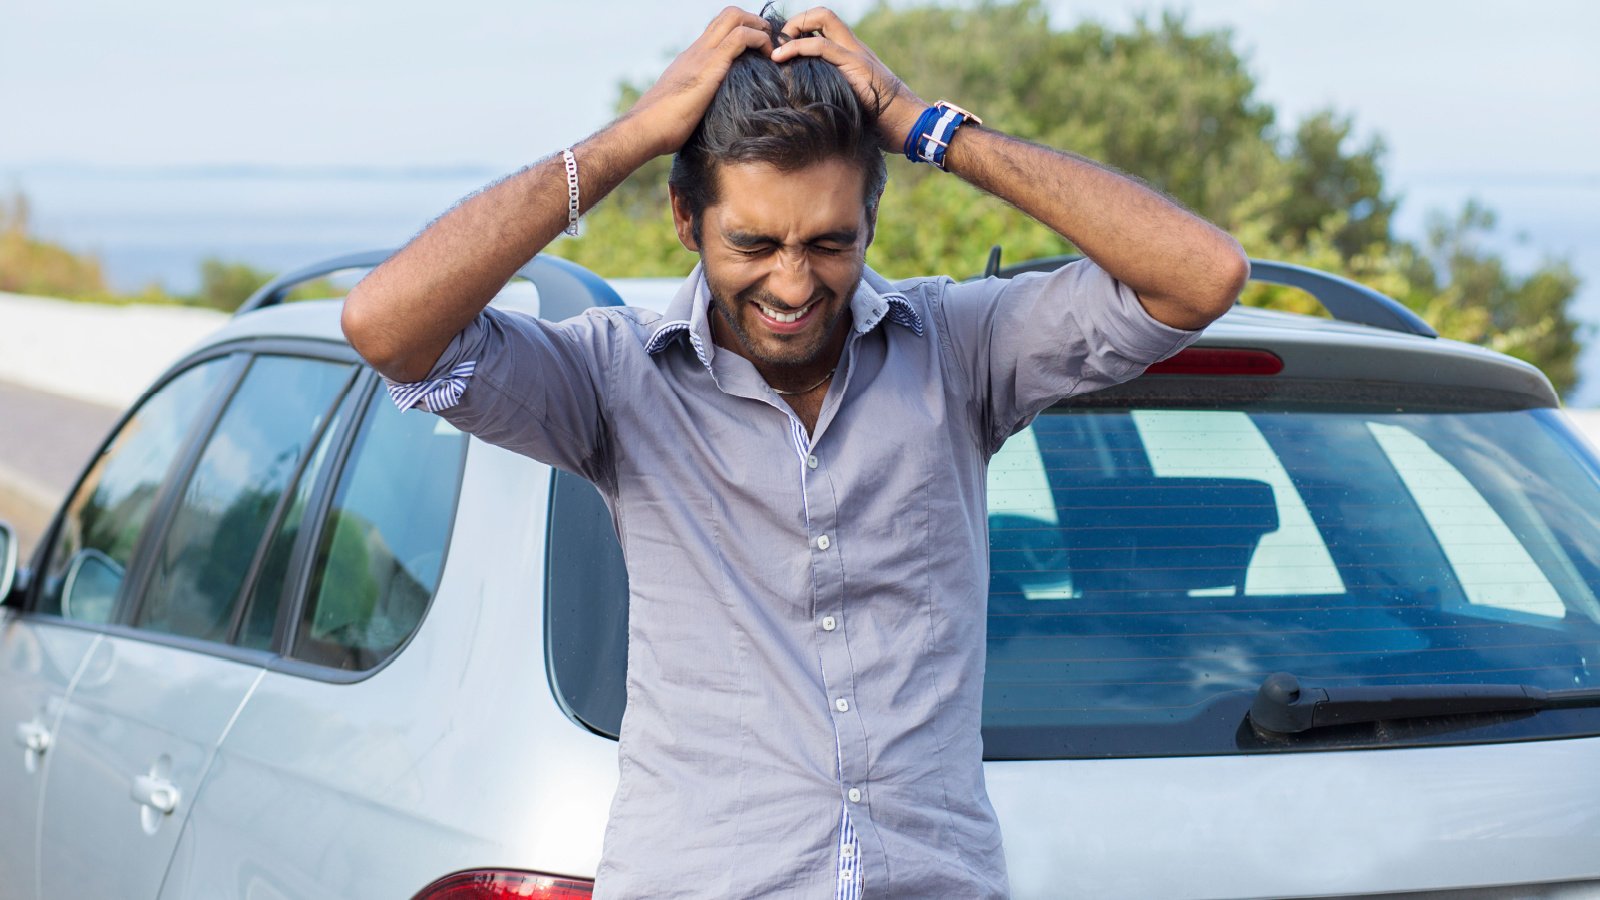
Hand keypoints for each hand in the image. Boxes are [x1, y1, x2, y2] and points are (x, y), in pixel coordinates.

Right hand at [626, 7, 773, 157]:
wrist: (644, 128)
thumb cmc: (661, 128)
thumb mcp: (684, 109)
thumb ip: (697, 105)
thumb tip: (709, 123)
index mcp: (691, 60)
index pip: (717, 31)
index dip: (741, 32)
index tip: (757, 50)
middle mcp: (696, 50)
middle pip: (727, 15)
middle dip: (754, 22)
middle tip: (769, 43)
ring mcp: (703, 54)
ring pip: (734, 17)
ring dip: (759, 27)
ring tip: (772, 48)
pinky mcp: (711, 64)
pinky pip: (741, 37)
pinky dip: (760, 40)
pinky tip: (769, 58)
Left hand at [772, 7, 927, 152]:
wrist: (909, 125)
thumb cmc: (883, 124)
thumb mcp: (850, 107)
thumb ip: (833, 98)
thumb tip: (805, 114)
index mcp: (852, 56)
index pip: (824, 28)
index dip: (801, 31)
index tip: (782, 51)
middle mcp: (854, 48)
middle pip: (824, 15)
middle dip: (796, 22)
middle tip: (778, 45)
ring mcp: (856, 53)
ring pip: (823, 19)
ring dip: (793, 30)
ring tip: (775, 51)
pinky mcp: (856, 64)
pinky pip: (822, 45)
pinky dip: (797, 47)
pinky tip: (780, 58)